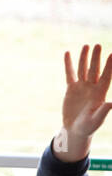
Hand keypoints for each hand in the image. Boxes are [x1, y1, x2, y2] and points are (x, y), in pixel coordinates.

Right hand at [57, 45, 111, 162]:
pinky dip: (68, 64)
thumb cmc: (89, 126)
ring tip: (86, 46)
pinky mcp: (71, 89)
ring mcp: (82, 87)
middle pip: (94, 70)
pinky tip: (67, 54)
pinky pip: (70, 74)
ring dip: (85, 58)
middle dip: (96, 58)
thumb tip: (111, 103)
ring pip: (83, 69)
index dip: (109, 66)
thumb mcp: (96, 120)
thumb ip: (104, 111)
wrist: (76, 129)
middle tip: (98, 46)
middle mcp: (92, 87)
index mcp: (100, 93)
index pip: (105, 77)